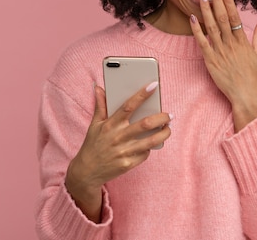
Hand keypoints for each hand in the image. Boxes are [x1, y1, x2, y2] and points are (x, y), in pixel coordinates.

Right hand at [65, 82, 171, 221]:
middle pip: (145, 124)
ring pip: (151, 141)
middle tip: (169, 115)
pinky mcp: (128, 164)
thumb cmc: (93, 144)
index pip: (128, 106)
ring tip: (168, 128)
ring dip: (164, 133)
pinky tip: (152, 143)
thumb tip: (99, 88)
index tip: (153, 85)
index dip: (142, 95)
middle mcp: (118, 137)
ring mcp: (124, 152)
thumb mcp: (94, 124)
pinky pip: (146, 154)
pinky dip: (151, 148)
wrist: (87, 171)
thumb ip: (100, 106)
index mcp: (110, 124)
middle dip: (161, 118)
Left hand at [190, 0, 256, 131]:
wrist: (247, 96)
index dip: (228, 0)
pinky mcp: (211, 61)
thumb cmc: (253, 77)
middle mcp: (231, 44)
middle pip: (222, 17)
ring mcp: (220, 52)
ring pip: (211, 26)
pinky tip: (192, 18)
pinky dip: (197, 30)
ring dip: (206, 9)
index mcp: (242, 41)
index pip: (235, 16)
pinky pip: (202, 43)